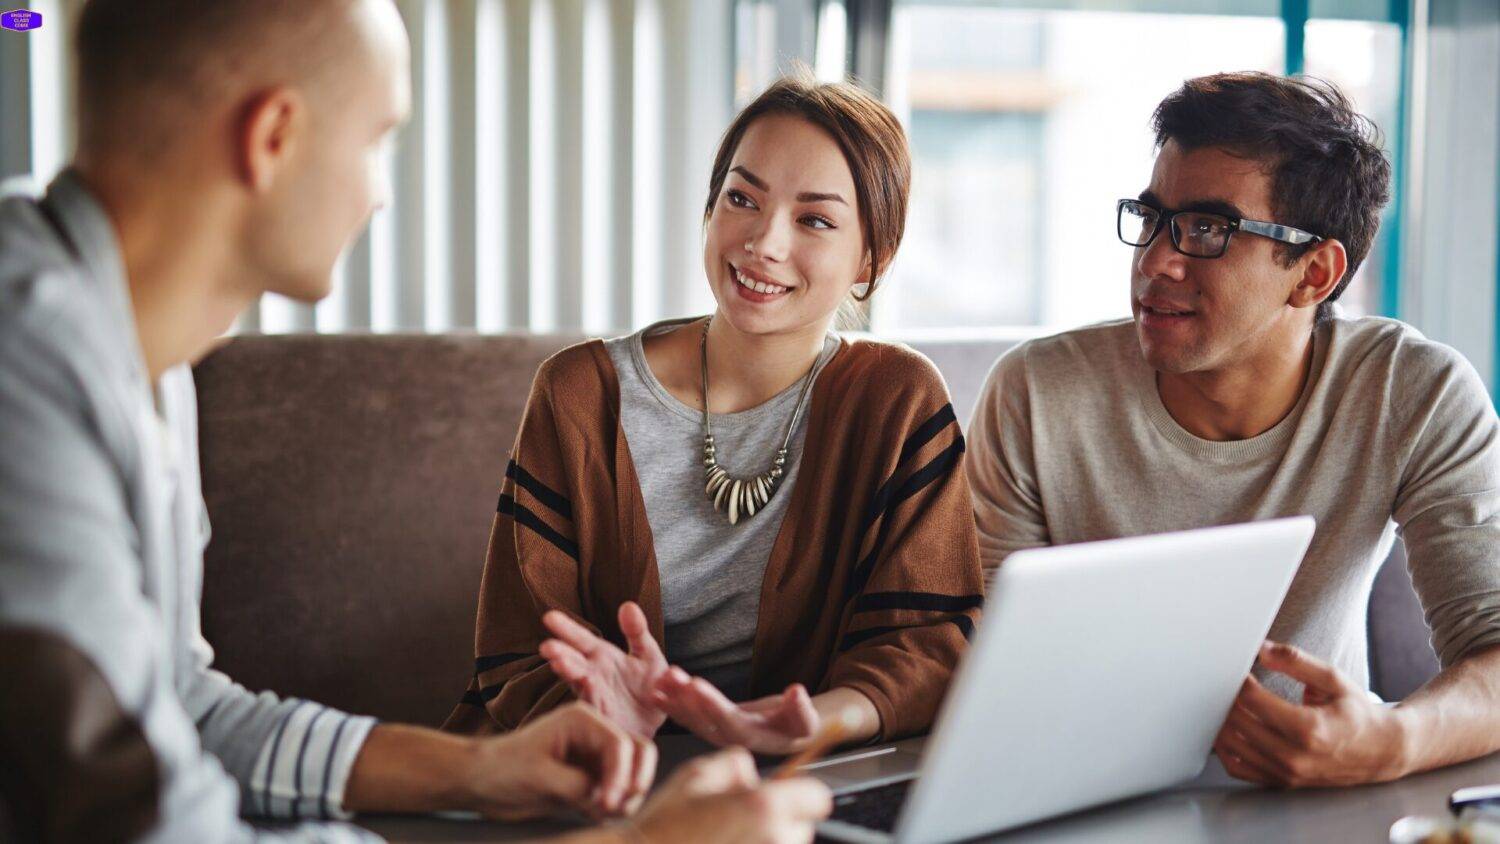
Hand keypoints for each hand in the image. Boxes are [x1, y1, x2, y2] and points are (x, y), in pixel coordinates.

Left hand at [469, 701, 656, 819]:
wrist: (481, 781)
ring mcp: (595, 755)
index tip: (607, 805)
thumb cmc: (502, 770)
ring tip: (601, 815)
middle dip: (634, 782)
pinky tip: (593, 815)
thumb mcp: (539, 778)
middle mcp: (594, 733)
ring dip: (627, 796)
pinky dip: (615, 805)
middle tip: (615, 810)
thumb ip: (577, 786)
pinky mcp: (591, 777)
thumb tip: (606, 800)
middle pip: (639, 752)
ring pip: (633, 773)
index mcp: (581, 720)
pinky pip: (618, 790)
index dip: (620, 777)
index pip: (621, 744)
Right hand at [541, 602, 669, 738]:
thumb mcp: (648, 654)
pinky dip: (589, 698)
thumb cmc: (649, 685)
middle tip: (547, 646)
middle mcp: (593, 674)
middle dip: (559, 653)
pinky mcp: (604, 717)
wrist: (660, 721)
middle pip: (573, 660)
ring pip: (579, 683)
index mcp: (602, 656)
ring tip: (558, 663)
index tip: (549, 618)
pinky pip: (595, 707)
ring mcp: (596, 696)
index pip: (581, 639)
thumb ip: (637, 632)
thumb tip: (627, 605)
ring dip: (569, 674)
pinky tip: (585, 687)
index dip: (566, 628)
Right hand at [628, 748, 830, 843]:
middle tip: (741, 822)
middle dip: (782, 822)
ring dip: (770, 843)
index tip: (785, 795)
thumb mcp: (696, 775)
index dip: (801, 793)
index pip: (817, 797)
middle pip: (804, 829)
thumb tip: (754, 774)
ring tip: (729, 841)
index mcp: (764, 808)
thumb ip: (736, 764)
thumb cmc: (664, 829)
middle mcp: (776, 843)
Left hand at [651, 667, 819, 753]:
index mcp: (751, 737)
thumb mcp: (806, 719)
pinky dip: (672, 703)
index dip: (711, 703)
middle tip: (671, 677)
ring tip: (659, 679)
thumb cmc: (798, 726)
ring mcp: (717, 733)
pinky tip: (656, 691)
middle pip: (703, 719)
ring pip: (691, 717)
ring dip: (674, 698)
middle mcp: (729, 738)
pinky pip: (688, 715)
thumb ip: (802, 708)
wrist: (789, 734)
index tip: (696, 685)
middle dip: (685, 697)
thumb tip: (797, 692)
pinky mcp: (710, 725)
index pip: (727, 720)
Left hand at [1213, 641, 1410, 786]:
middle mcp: (1295, 755)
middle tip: (1224, 682)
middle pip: (1237, 722)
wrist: (1382, 751)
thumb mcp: (1333, 679)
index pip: (1253, 700)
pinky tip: (1228, 731)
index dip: (1237, 680)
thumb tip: (1261, 649)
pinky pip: (1238, 769)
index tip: (1235, 668)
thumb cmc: (1358, 714)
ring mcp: (1286, 773)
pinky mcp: (1282, 782)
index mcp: (1309, 728)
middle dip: (1225, 698)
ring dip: (1220, 722)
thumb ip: (1296, 661)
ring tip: (1223, 703)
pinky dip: (1226, 750)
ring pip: (1231, 747)